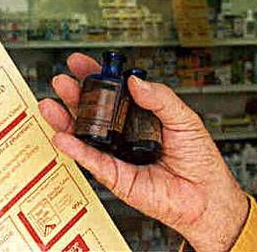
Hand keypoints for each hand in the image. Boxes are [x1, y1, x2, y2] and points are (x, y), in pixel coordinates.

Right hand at [38, 53, 249, 251]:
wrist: (206, 194)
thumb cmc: (198, 158)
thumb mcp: (183, 118)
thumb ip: (160, 98)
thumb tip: (135, 81)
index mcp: (141, 115)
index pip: (114, 92)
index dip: (96, 77)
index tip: (80, 63)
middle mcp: (126, 133)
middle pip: (94, 111)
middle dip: (75, 95)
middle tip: (62, 81)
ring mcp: (118, 154)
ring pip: (86, 136)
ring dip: (66, 121)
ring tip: (51, 106)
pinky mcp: (116, 177)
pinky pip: (93, 161)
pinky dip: (77, 150)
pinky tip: (63, 137)